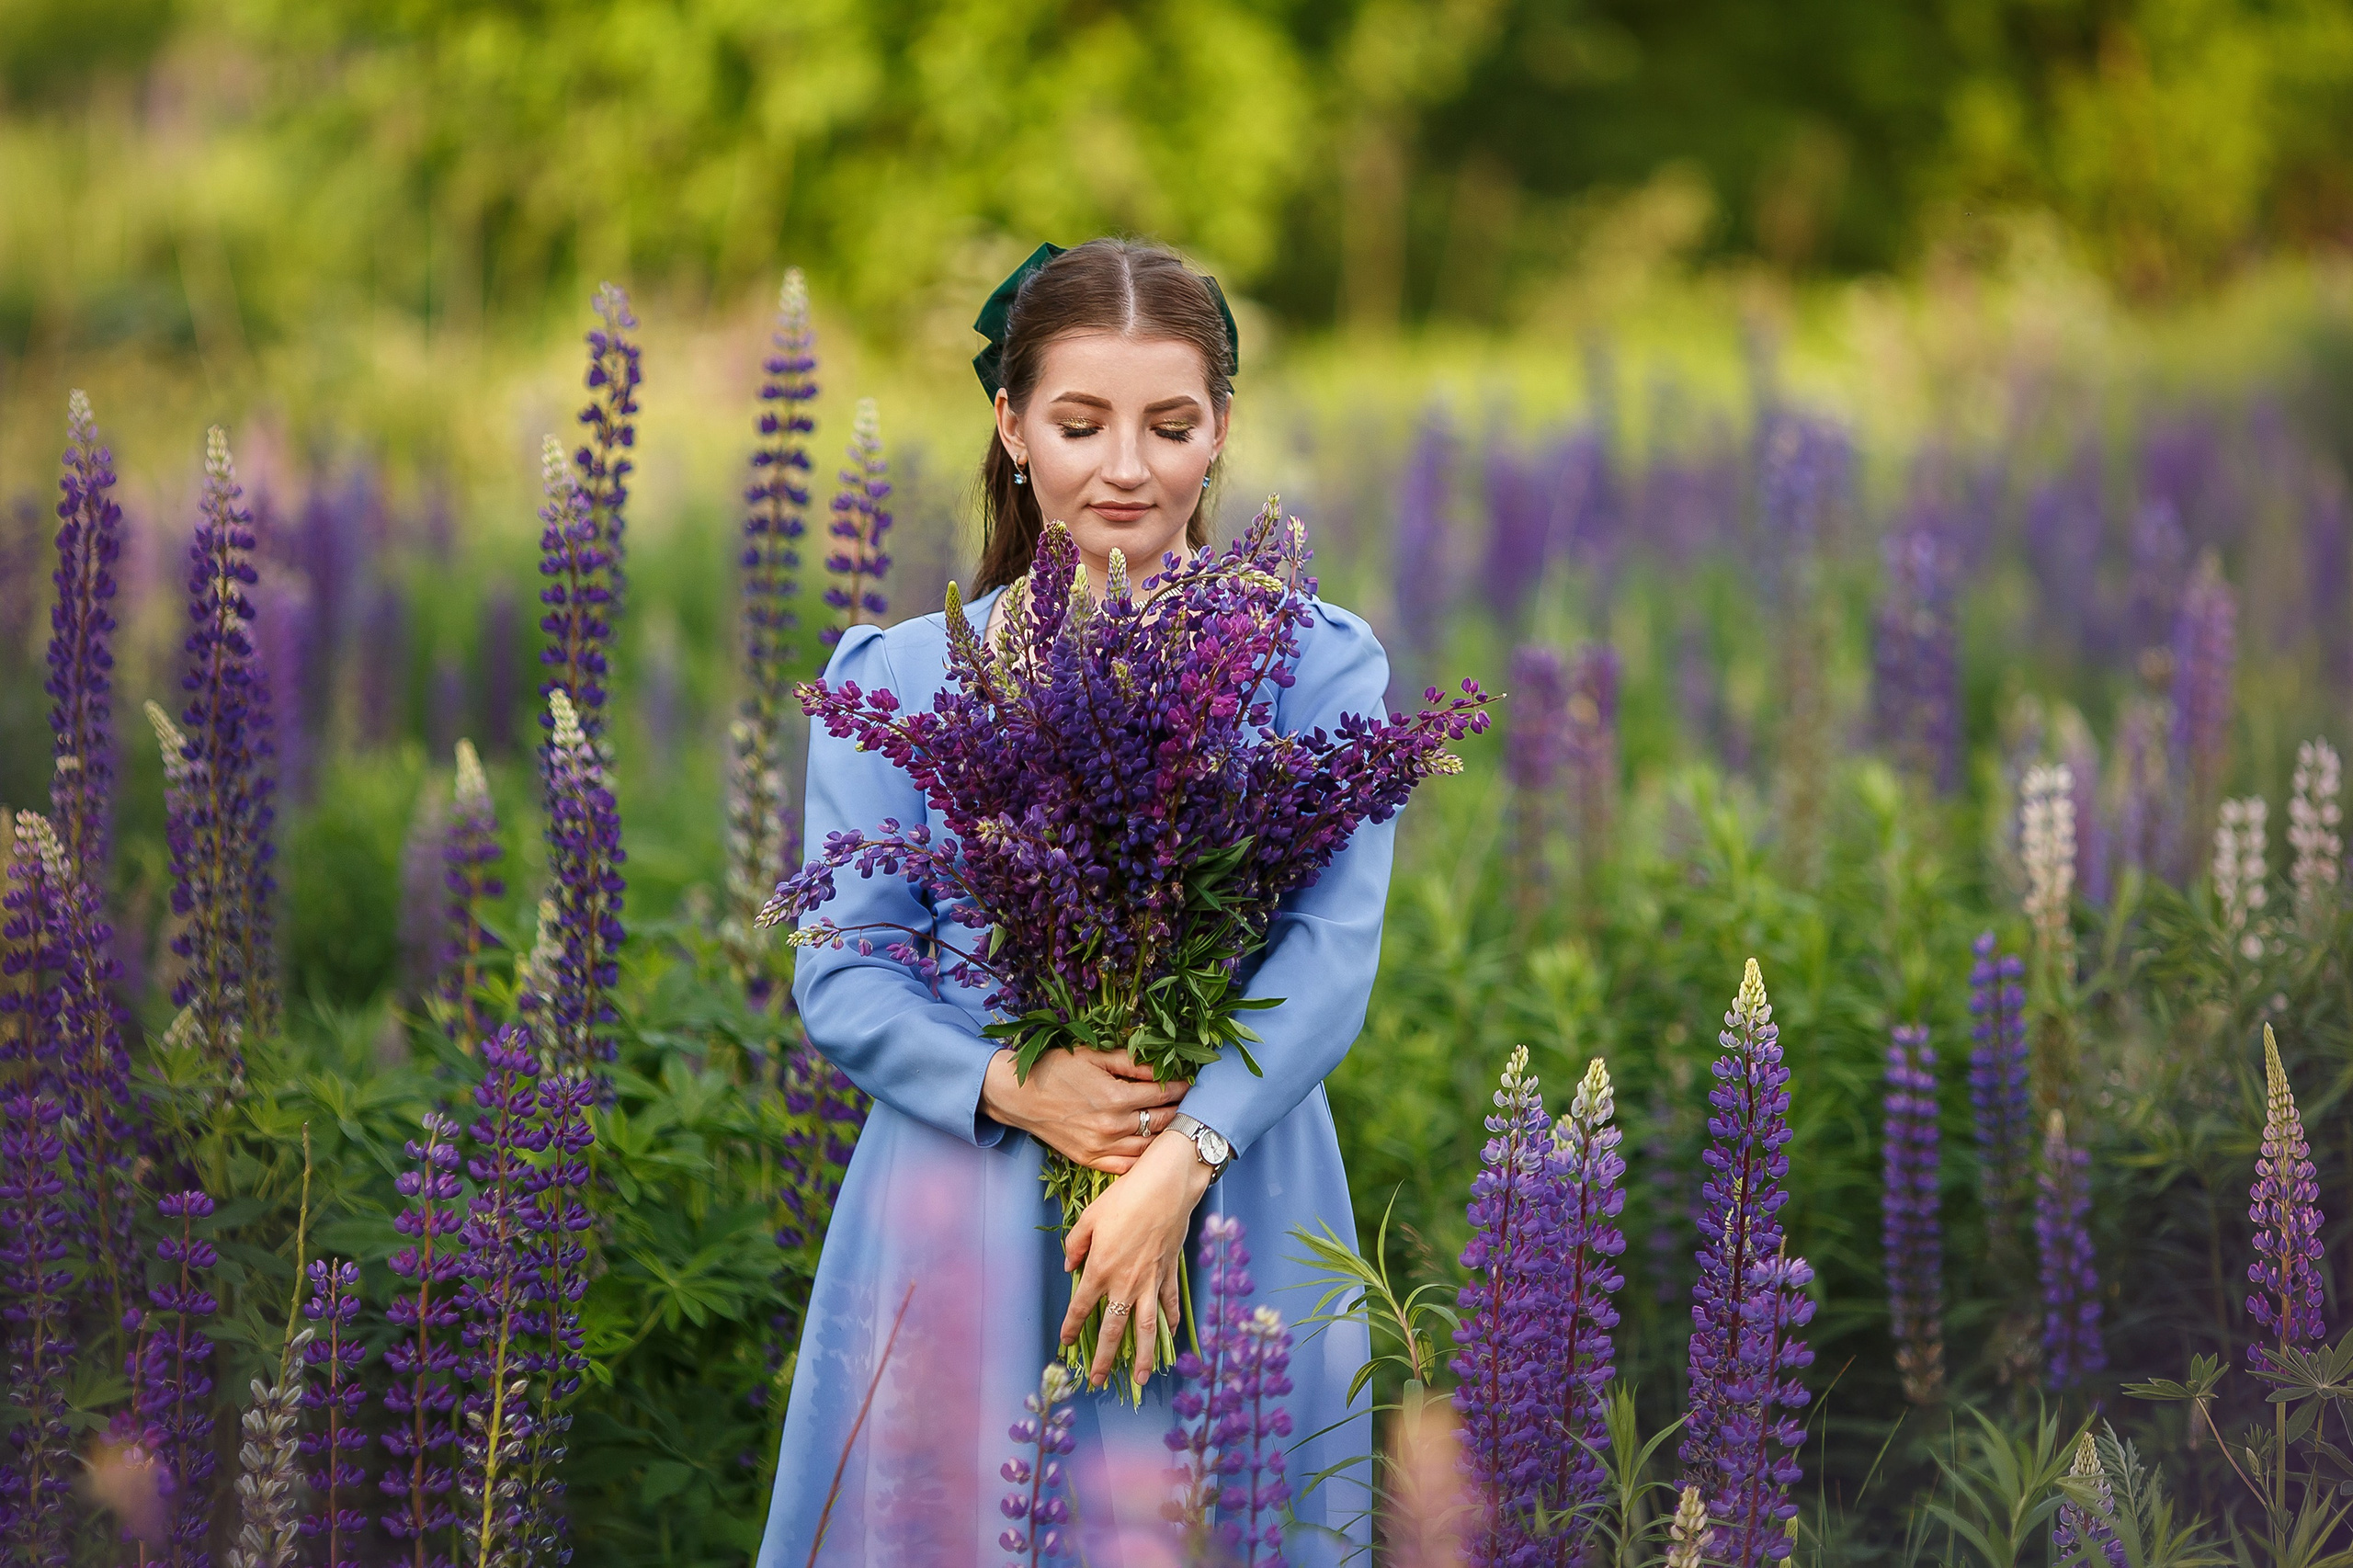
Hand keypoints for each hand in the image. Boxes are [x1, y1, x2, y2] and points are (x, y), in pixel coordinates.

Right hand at [980, 1048, 1188, 1173]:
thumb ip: (1130, 1062)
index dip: (1181, 1089)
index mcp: (1116, 1096)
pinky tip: (1153, 1150)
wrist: (1019, 1097)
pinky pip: (1127, 1166)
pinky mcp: (1091, 1160)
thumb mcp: (1093, 1055)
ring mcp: (1102, 1147)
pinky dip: (1144, 1159)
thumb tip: (1162, 1066)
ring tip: (1179, 1127)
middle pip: (1161, 1122)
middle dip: (1180, 1112)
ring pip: (1148, 1148)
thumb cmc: (1055, 1069)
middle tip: (1193, 1106)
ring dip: (1166, 1137)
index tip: (1192, 1085)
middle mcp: (1112, 1126)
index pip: (1163, 1094)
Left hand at [1060, 1130, 1215, 1388]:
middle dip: (1105, 1358)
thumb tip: (1070, 1266)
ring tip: (1141, 1379)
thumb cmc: (1124, 1197)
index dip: (1071, 1327)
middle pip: (1113, 1330)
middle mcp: (1125, 1283)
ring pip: (1146, 1328)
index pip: (1081, 1307)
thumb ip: (1075, 1245)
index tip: (1065, 1343)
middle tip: (1099, 1381)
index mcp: (1100, 1269)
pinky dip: (1171, 1322)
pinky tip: (1170, 1335)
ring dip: (1144, 1357)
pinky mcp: (1169, 1274)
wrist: (1166, 1187)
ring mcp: (1150, 1282)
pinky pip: (1169, 1305)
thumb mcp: (1089, 1216)